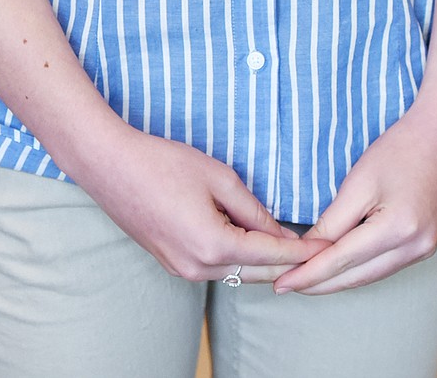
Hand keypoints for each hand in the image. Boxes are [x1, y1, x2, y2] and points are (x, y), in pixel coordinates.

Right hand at [73, 124, 323, 282]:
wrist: (109, 164)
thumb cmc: (162, 162)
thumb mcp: (217, 177)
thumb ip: (252, 209)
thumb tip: (277, 232)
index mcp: (213, 246)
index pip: (271, 255)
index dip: (302, 251)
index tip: (328, 246)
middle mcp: (197, 268)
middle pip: (256, 274)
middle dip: (288, 264)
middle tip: (318, 253)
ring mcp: (180, 269)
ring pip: (234, 274)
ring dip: (262, 264)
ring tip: (292, 249)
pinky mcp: (170, 262)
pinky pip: (214, 268)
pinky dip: (237, 259)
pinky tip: (252, 245)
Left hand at [271, 105, 436, 295]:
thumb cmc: (400, 149)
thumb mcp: (360, 181)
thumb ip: (335, 220)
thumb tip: (310, 249)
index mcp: (398, 230)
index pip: (342, 260)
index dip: (309, 274)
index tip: (282, 283)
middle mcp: (415, 248)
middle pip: (356, 276)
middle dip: (319, 283)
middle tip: (285, 286)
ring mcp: (423, 250)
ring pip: (370, 275)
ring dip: (337, 280)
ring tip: (305, 281)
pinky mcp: (425, 245)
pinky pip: (383, 266)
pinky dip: (358, 269)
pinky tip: (338, 269)